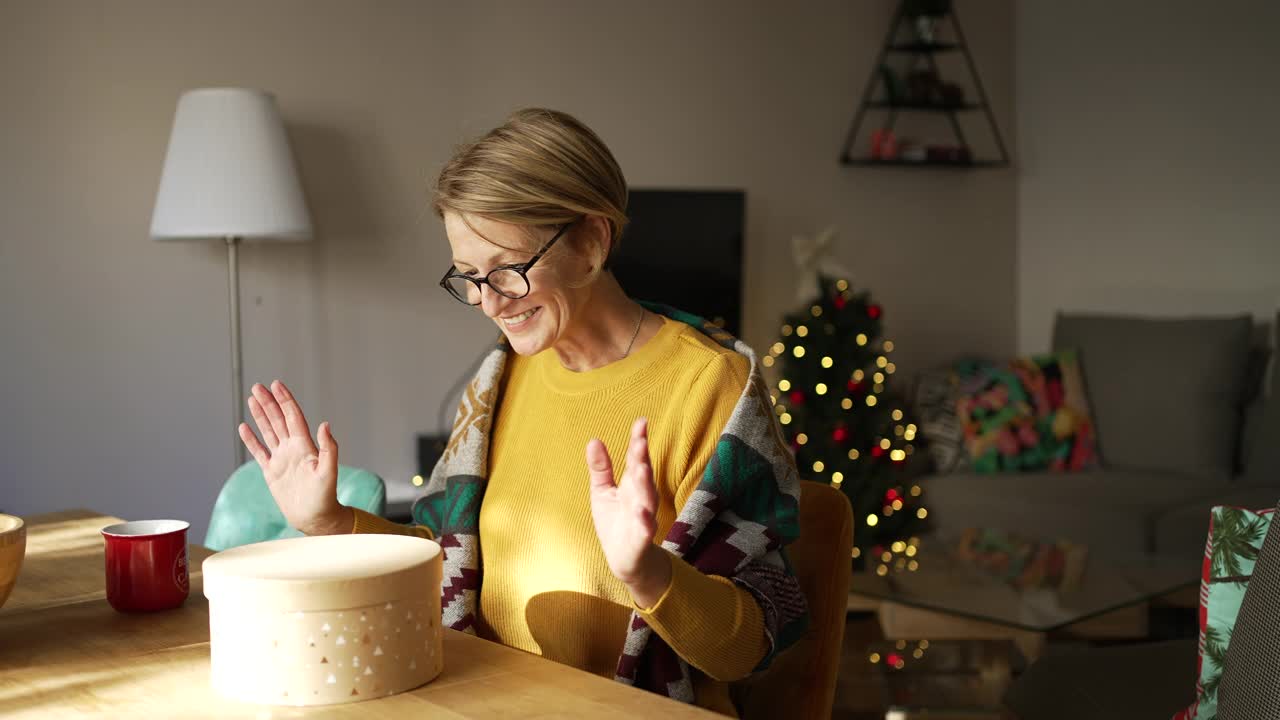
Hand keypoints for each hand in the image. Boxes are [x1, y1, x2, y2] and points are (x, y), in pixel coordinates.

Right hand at [237, 380, 349, 535]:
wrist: (314, 517)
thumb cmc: (325, 497)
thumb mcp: (328, 472)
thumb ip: (328, 448)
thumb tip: (325, 424)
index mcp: (305, 446)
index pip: (293, 417)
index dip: (285, 400)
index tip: (276, 385)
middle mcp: (292, 449)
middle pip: (278, 419)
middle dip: (269, 402)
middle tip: (258, 386)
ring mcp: (281, 459)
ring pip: (268, 431)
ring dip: (260, 415)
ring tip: (252, 398)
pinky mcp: (272, 472)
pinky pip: (259, 452)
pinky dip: (251, 440)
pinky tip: (244, 427)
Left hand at [585, 417, 671, 606]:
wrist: (624, 559)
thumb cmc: (615, 521)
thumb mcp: (602, 491)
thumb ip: (601, 467)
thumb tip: (593, 440)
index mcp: (632, 483)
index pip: (637, 458)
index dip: (639, 441)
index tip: (641, 422)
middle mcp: (641, 497)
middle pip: (643, 475)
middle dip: (643, 458)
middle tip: (640, 441)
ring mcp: (643, 517)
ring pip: (647, 499)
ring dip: (645, 484)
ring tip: (641, 469)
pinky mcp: (641, 538)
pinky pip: (645, 529)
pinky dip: (645, 521)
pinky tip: (642, 513)